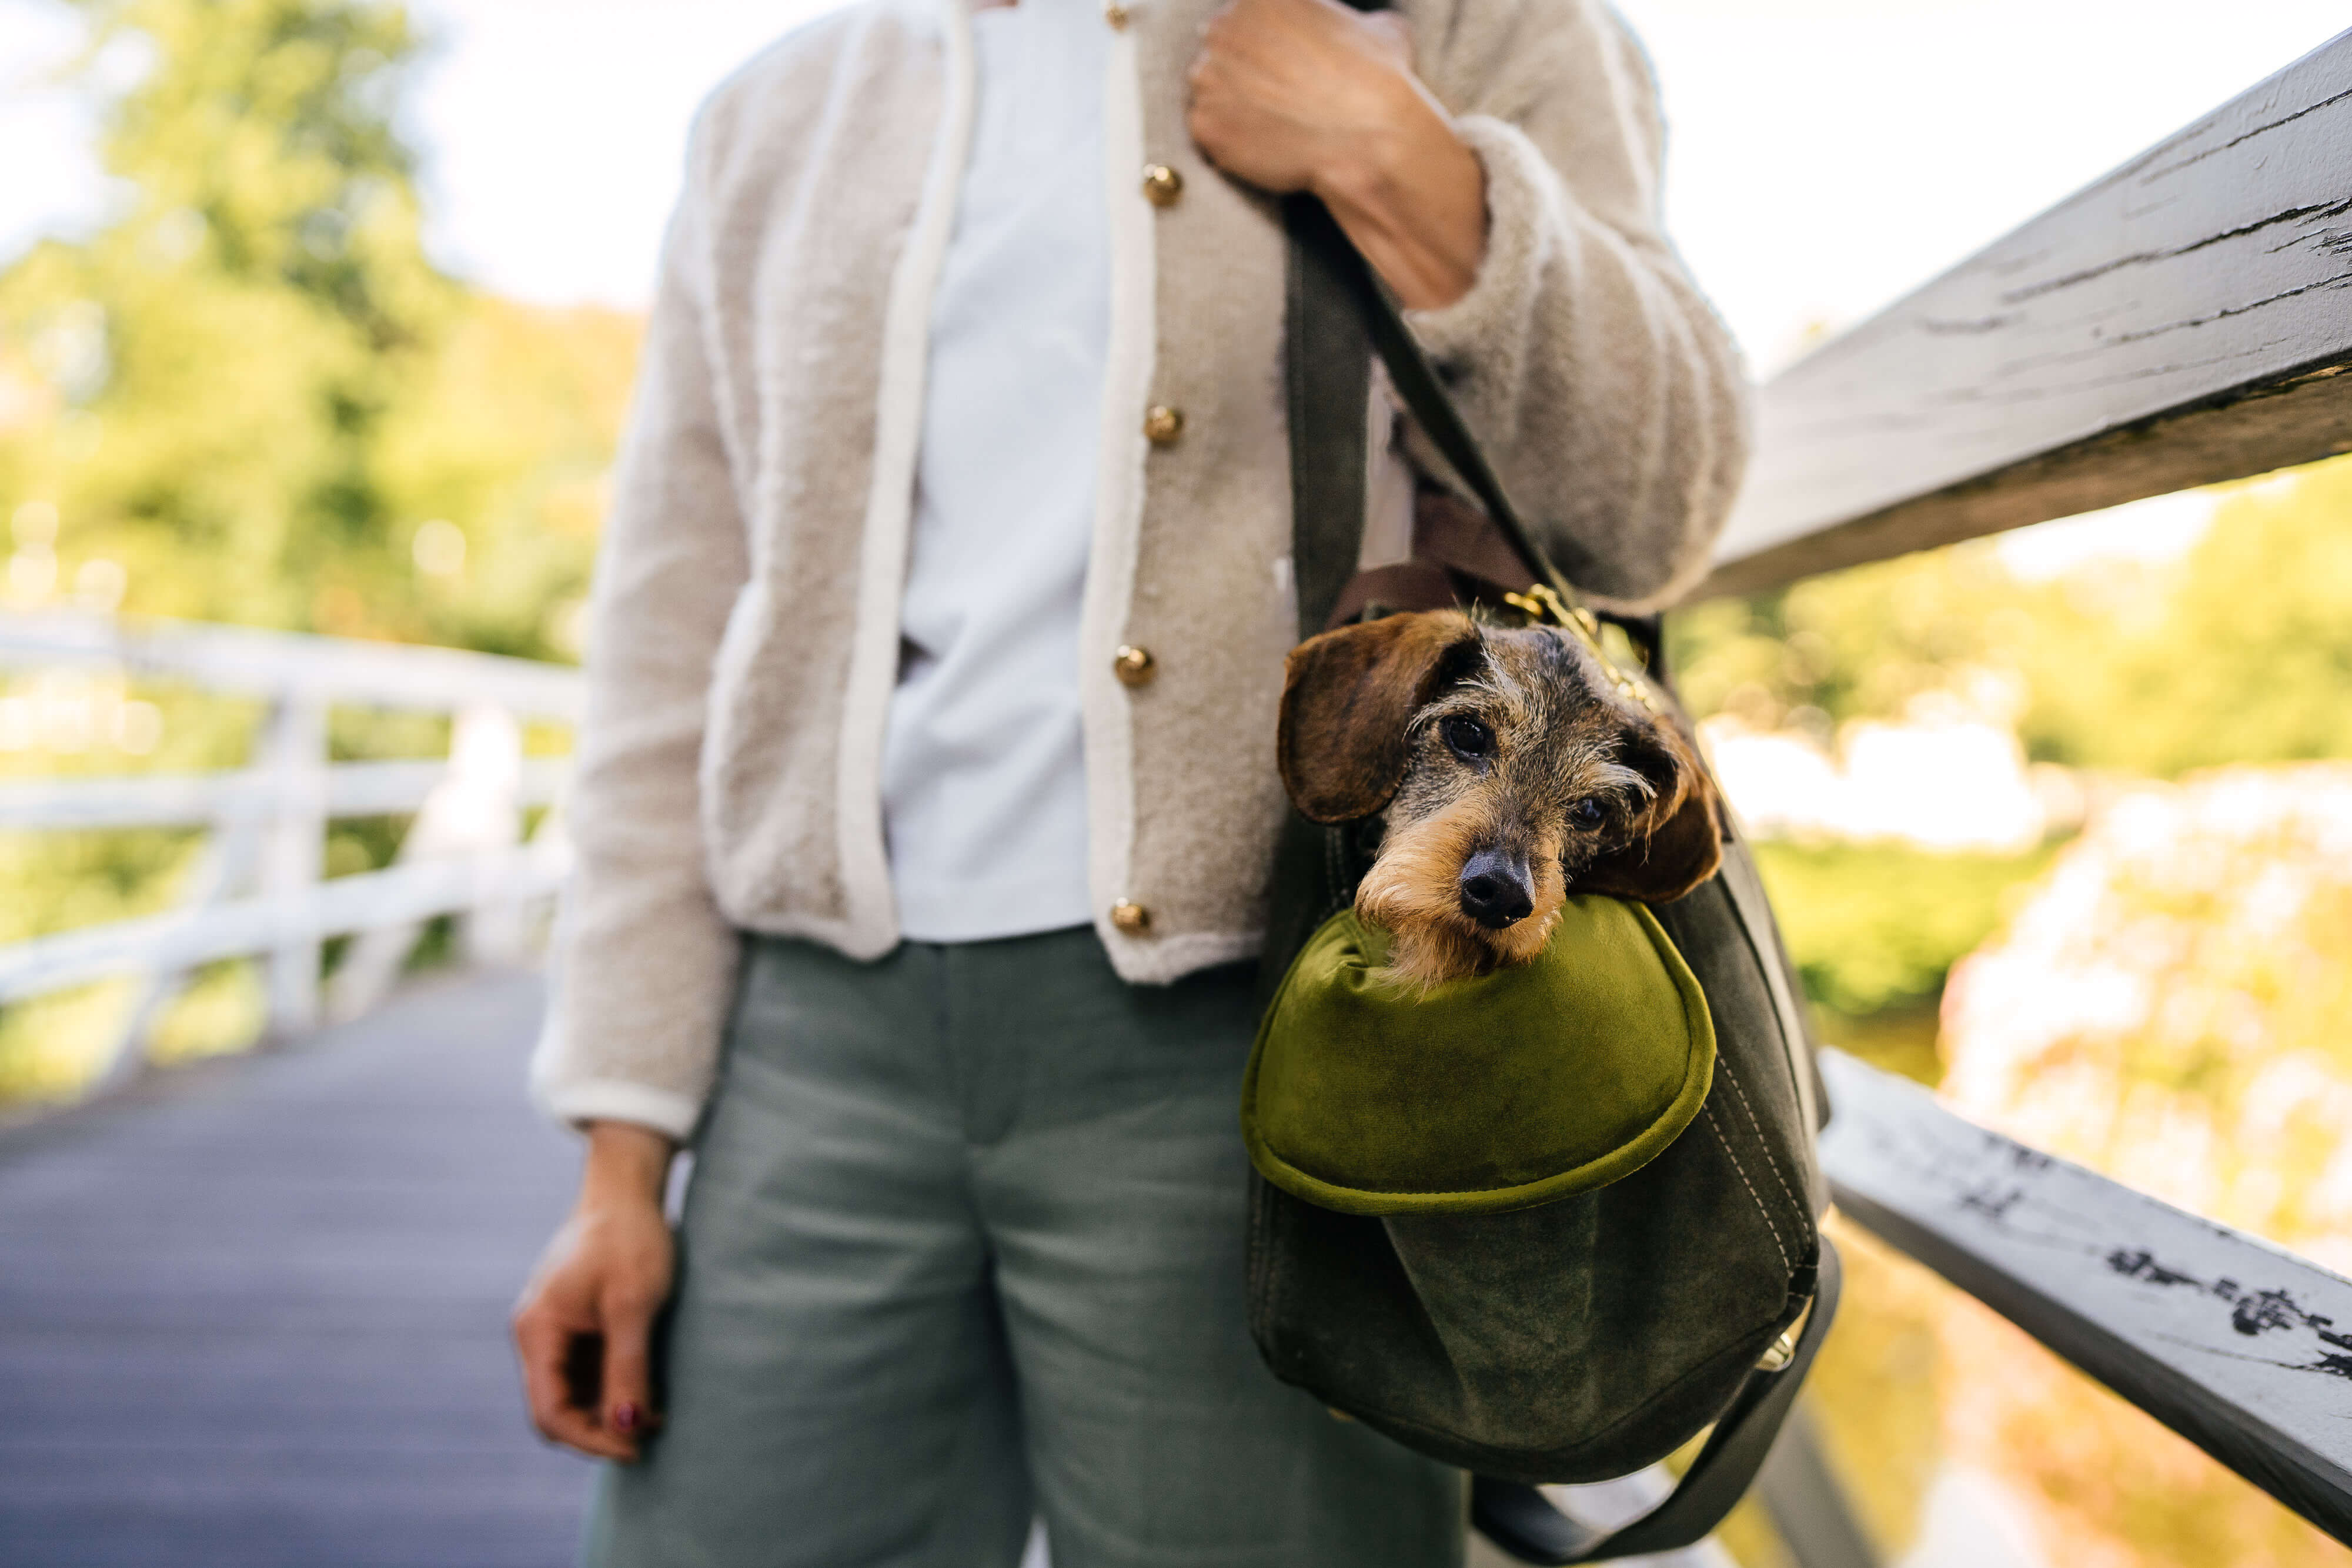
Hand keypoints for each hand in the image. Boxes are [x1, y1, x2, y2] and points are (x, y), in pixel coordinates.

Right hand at [512, 1121, 677, 1461]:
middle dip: (600, 1429)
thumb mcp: (634, 1305)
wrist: (628, 1191)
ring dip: (610, 1412)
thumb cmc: (630, 1238)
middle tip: (648, 1437)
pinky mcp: (575, 1325)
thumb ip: (628, 1368)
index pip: (550, 1412)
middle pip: (557, 1407)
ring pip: (574, 1393)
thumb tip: (627, 1426)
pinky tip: (649, 1394)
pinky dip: (613, 1388)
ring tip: (657, 1418)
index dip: (590, 1438)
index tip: (633, 1448)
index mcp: (538, 1331)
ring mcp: (554, 1330)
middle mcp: (536, 1335)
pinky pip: (586, 1371)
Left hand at [1187, 0, 1486, 308]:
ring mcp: (1207, 76)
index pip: (1246, 19)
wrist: (1369, 139)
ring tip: (1272, 125)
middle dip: (1243, 73)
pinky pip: (1207, 130)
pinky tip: (1263, 146)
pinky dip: (1229, 140)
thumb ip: (1354, 23)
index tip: (1281, 70)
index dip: (1264, 47)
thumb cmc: (1379, 81)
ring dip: (1232, 105)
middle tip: (1276, 99)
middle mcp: (1224, 27)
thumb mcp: (1381, 29)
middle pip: (1221, 49)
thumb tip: (1365, 30)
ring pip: (1210, 89)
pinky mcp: (1203, 123)